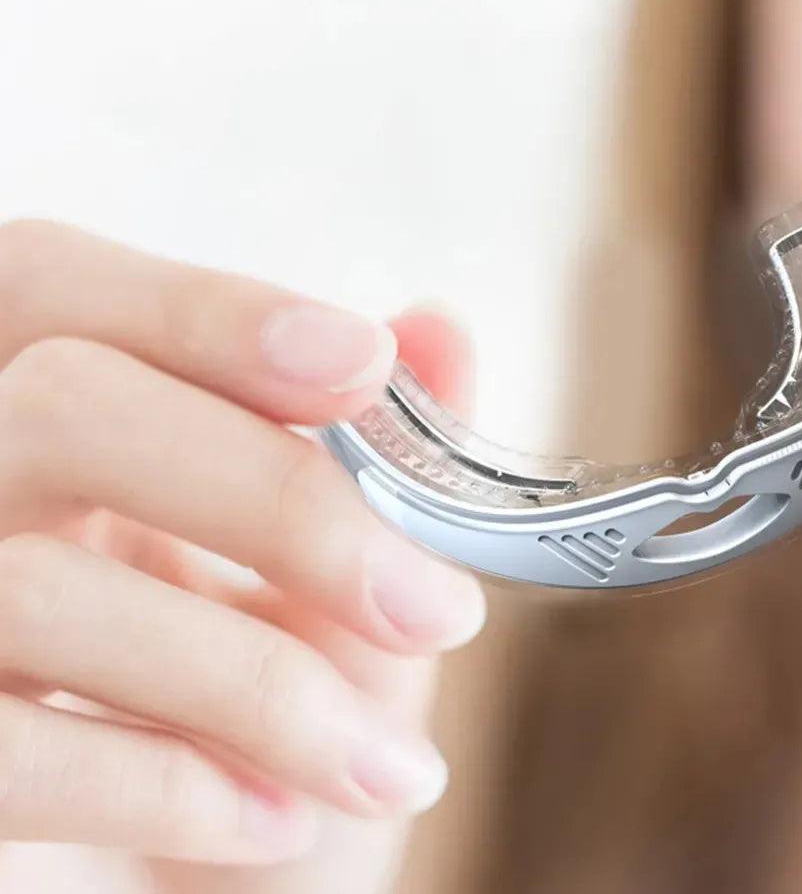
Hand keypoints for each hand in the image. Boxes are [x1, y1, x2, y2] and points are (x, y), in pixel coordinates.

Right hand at [0, 219, 484, 875]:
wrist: (174, 891)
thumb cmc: (243, 724)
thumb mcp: (323, 595)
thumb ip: (372, 459)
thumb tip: (437, 331)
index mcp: (54, 425)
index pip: (64, 289)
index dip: (207, 311)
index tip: (365, 364)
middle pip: (64, 405)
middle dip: (279, 500)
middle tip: (436, 610)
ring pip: (38, 589)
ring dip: (264, 690)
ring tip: (388, 767)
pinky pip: (7, 758)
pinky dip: (171, 788)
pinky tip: (275, 820)